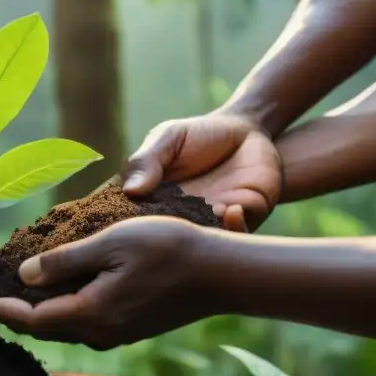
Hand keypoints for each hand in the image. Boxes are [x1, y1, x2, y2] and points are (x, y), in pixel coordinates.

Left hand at [0, 217, 215, 350]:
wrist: (223, 273)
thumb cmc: (169, 249)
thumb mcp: (109, 244)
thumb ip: (64, 262)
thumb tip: (24, 278)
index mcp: (88, 314)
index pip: (20, 315)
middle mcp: (96, 332)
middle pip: (33, 324)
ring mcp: (113, 331)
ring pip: (53, 322)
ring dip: (22, 305)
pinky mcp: (125, 324)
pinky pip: (74, 317)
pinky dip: (49, 303)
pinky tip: (43, 284)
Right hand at [123, 113, 281, 230]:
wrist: (246, 129)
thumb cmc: (199, 134)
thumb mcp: (166, 138)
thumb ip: (146, 161)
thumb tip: (130, 191)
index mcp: (154, 203)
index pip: (138, 224)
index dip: (135, 230)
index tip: (136, 226)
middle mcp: (180, 218)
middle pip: (169, 242)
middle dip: (171, 241)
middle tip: (176, 225)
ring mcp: (210, 222)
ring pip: (203, 246)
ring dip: (206, 236)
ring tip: (209, 212)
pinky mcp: (242, 219)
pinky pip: (237, 237)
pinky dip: (235, 229)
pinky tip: (232, 209)